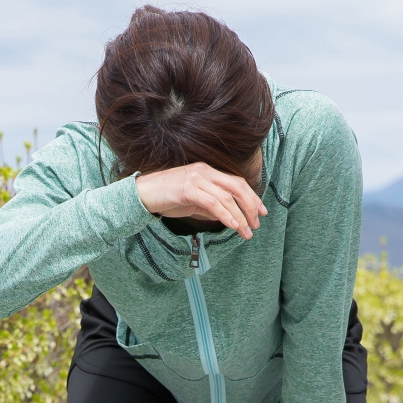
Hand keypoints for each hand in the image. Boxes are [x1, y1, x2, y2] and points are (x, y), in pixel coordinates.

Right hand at [135, 162, 266, 238]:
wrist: (141, 194)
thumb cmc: (165, 198)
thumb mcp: (192, 201)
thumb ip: (209, 206)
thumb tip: (227, 217)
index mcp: (207, 171)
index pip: (236, 182)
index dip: (252, 197)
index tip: (261, 212)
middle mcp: (205, 171)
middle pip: (237, 186)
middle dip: (251, 206)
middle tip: (257, 224)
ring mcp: (196, 178)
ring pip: (227, 197)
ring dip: (240, 216)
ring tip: (246, 231)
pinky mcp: (188, 189)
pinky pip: (213, 203)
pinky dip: (226, 216)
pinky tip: (233, 226)